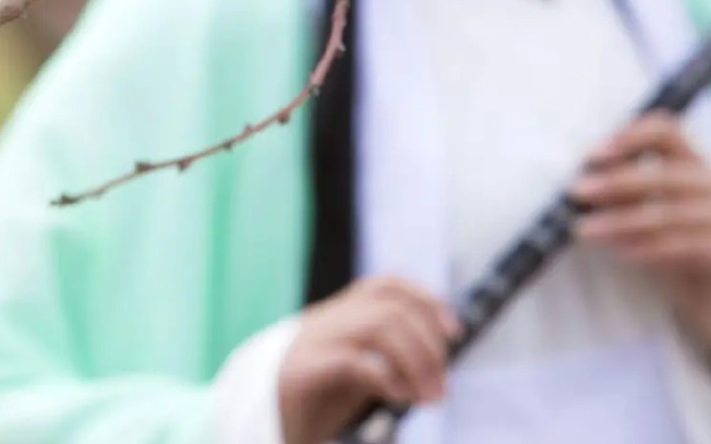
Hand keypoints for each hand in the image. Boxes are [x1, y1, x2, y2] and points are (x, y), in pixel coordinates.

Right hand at [277, 275, 457, 443]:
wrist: (256, 425)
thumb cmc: (309, 403)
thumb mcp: (352, 375)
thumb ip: (381, 358)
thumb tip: (433, 361)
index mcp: (336, 316)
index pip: (387, 285)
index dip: (427, 300)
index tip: (454, 333)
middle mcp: (324, 320)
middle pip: (391, 307)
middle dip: (429, 346)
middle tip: (441, 389)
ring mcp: (311, 342)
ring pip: (378, 325)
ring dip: (416, 362)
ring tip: (428, 398)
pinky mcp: (301, 372)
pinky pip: (353, 360)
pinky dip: (386, 377)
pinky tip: (398, 399)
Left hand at [573, 112, 710, 397]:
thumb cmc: (687, 262)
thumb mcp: (658, 224)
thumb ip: (632, 202)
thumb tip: (583, 187)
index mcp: (705, 169)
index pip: (667, 132)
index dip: (628, 137)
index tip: (592, 156)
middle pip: (664, 174)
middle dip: (615, 182)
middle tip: (578, 193)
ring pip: (669, 213)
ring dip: (620, 221)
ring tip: (585, 230)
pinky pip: (685, 245)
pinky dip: (647, 247)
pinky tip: (621, 252)